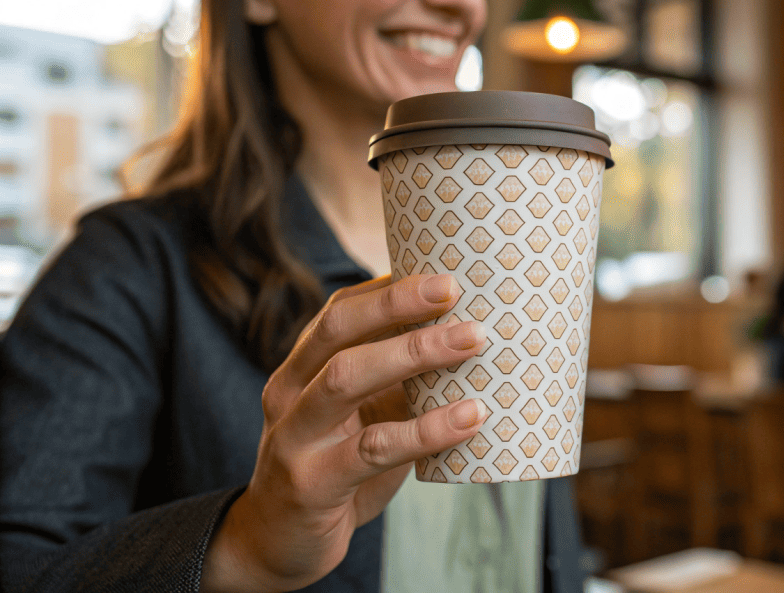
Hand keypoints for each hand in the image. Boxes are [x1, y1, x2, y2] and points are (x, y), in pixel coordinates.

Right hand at [201, 274, 488, 592]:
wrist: (276, 544)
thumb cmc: (336, 467)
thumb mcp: (362, 415)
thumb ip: (397, 380)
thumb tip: (472, 339)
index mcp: (302, 368)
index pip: (340, 310)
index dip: (390, 288)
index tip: (445, 270)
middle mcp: (290, 393)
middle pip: (338, 330)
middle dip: (398, 304)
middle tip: (456, 289)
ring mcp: (295, 437)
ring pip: (347, 378)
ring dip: (415, 353)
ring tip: (474, 341)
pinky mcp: (312, 484)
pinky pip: (373, 449)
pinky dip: (426, 429)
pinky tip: (469, 417)